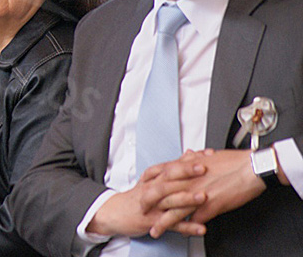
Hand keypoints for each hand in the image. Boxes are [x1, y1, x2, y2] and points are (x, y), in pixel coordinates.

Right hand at [88, 155, 206, 238]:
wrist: (114, 213)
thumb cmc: (136, 196)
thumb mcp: (151, 179)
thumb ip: (172, 167)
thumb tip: (190, 154)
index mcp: (154, 178)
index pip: (171, 164)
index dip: (189, 159)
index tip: (206, 155)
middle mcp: (152, 189)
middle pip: (168, 178)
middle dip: (186, 172)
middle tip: (203, 169)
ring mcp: (152, 206)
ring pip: (169, 200)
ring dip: (186, 199)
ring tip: (203, 197)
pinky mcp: (152, 222)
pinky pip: (171, 225)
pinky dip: (186, 227)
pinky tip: (200, 228)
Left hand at [148, 149, 264, 235]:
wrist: (250, 168)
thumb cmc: (232, 161)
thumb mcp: (206, 157)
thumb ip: (192, 160)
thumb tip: (187, 158)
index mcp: (185, 168)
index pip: (159, 177)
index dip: (149, 185)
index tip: (142, 192)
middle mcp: (188, 181)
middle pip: (161, 195)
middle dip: (148, 205)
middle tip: (141, 213)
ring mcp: (198, 195)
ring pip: (174, 211)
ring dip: (163, 223)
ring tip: (155, 230)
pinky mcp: (210, 207)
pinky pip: (196, 221)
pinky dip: (189, 229)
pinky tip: (184, 234)